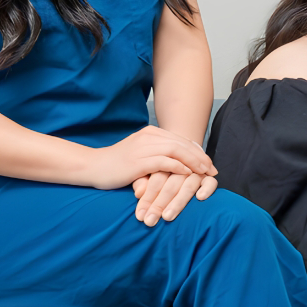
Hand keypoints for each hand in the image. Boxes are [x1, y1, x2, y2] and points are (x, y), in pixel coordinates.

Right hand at [90, 126, 214, 191]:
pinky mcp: (139, 161)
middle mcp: (149, 137)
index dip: (198, 151)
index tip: (209, 163)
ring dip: (194, 162)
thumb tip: (181, 160)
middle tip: (212, 170)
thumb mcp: (141, 153)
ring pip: (177, 151)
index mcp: (151, 133)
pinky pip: (165, 162)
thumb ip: (159, 152)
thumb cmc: (118, 163)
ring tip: (204, 172)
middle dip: (201, 157)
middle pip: (183, 144)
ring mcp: (144, 148)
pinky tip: (188, 174)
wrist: (93, 167)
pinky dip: (179, 167)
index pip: (181, 140)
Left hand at [130, 169, 216, 225]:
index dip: (148, 198)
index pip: (156, 181)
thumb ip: (141, 182)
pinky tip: (200, 198)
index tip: (140, 215)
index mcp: (165, 162)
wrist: (181, 160)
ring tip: (167, 217)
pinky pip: (211, 182)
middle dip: (159, 204)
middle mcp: (182, 166)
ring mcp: (197, 171)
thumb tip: (139, 193)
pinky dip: (206, 188)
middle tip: (150, 221)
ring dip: (178, 202)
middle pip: (171, 185)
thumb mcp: (145, 175)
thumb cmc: (158, 175)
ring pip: (189, 185)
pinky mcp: (209, 176)